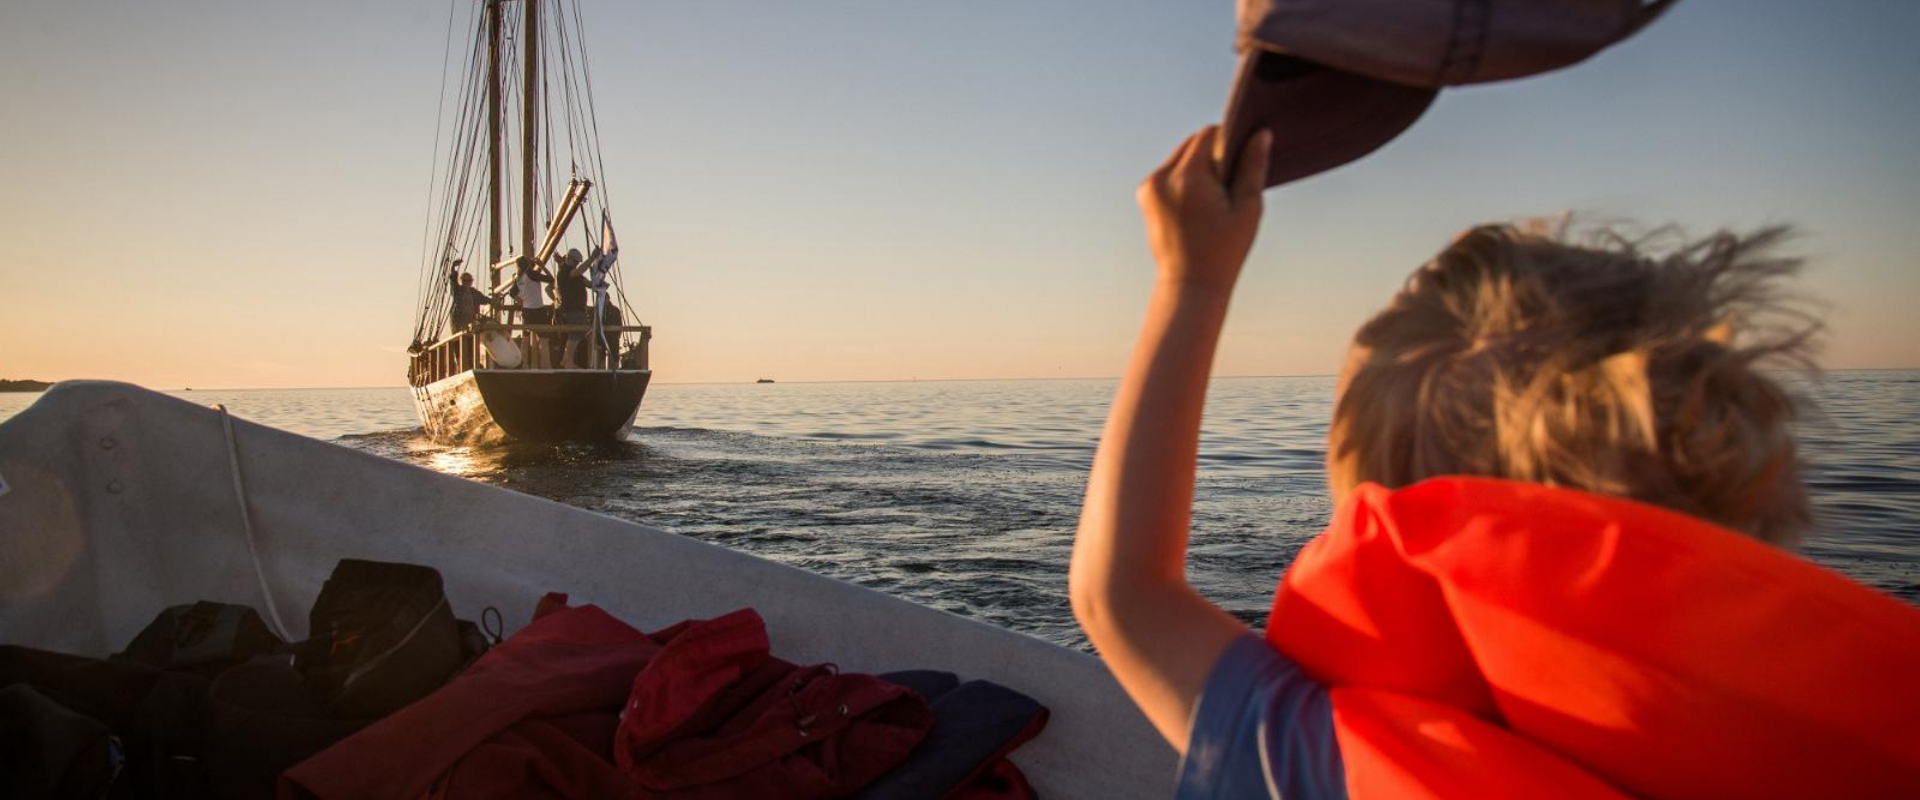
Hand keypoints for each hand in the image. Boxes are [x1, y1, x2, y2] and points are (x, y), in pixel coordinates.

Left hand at [1137, 126, 1270, 291]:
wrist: (1190, 284)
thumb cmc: (1224, 251)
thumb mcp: (1247, 207)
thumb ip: (1253, 166)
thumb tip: (1261, 134)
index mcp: (1187, 177)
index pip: (1208, 134)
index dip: (1229, 141)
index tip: (1242, 163)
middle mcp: (1161, 177)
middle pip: (1193, 143)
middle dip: (1213, 156)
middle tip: (1229, 188)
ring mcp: (1149, 186)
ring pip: (1181, 157)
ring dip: (1199, 167)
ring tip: (1213, 200)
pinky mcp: (1145, 195)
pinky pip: (1170, 173)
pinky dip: (1186, 179)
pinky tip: (1198, 205)